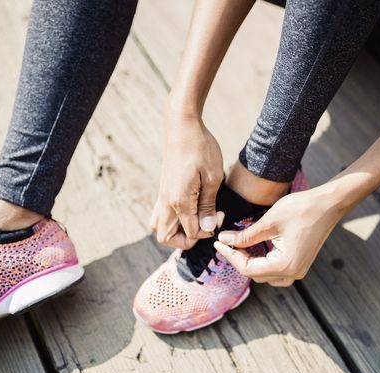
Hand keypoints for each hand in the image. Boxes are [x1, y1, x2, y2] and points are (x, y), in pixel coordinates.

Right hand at [151, 113, 224, 248]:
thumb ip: (208, 205)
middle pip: (167, 238)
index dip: (208, 230)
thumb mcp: (212, 177)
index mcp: (179, 201)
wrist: (181, 126)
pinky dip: (173, 219)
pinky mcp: (163, 189)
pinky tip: (190, 208)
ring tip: (196, 219)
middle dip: (187, 240)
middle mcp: (166, 202)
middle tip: (204, 224)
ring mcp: (162, 196)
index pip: (191, 233)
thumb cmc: (200, 148)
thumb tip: (207, 228)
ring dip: (176, 231)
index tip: (219, 214)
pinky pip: (161, 214)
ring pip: (159, 227)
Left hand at [214, 184, 346, 285]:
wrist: (329, 203)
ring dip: (250, 264)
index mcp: (285, 265)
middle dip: (238, 259)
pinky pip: (276, 271)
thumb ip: (245, 235)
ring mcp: (299, 270)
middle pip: (255, 274)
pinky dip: (263, 264)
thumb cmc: (302, 208)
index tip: (218, 243)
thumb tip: (224, 239)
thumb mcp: (269, 221)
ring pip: (265, 276)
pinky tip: (255, 249)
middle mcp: (293, 272)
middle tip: (226, 242)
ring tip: (238, 246)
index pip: (248, 268)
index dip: (230, 256)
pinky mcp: (300, 263)